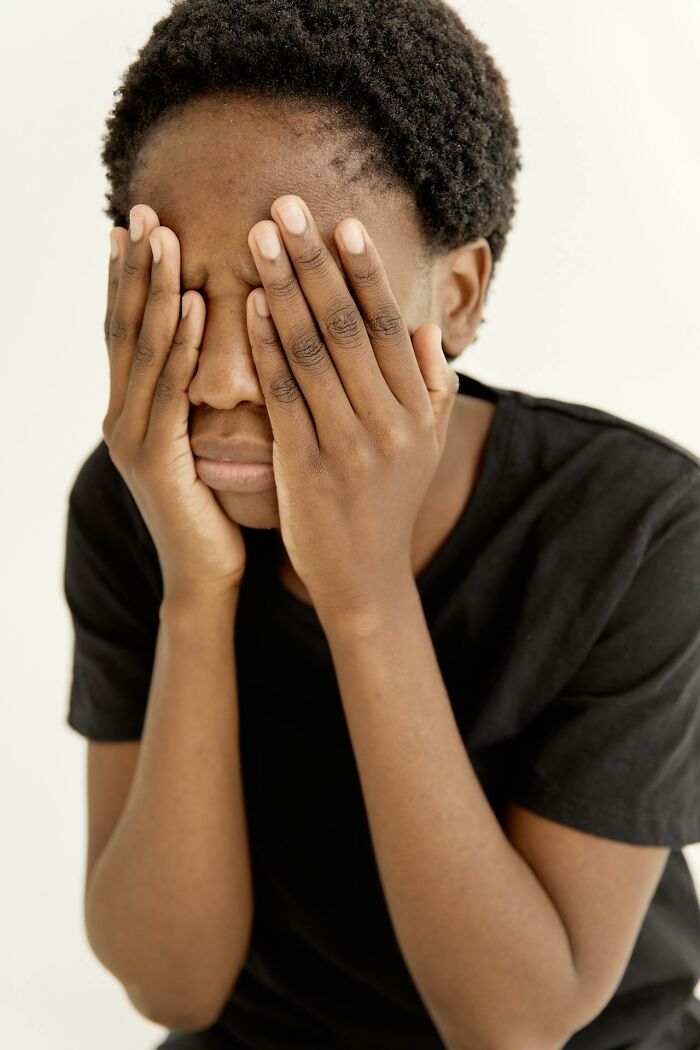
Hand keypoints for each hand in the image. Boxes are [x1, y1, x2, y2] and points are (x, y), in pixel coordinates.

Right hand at [103, 204, 246, 599]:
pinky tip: (194, 307)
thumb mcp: (201, 440)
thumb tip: (218, 346)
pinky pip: (169, 393)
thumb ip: (196, 396)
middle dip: (132, 269)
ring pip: (143, 352)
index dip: (128, 278)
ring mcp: (132, 439)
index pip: (127, 330)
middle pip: (124, 328)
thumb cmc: (214, 506)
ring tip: (164, 238)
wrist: (205, 575)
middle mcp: (122, 416)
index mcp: (134, 409)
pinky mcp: (156, 462)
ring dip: (153, 292)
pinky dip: (181, 347)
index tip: (136, 224)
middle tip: (141, 210)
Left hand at [245, 195, 459, 618]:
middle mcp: (386, 421)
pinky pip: (283, 396)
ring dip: (283, 290)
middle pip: (348, 327)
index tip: (341, 223)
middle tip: (286, 207)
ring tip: (259, 239)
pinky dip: (265, 347)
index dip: (366, 272)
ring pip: (312, 352)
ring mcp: (347, 444)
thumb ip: (431, 388)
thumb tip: (427, 332)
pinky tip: (248, 307)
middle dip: (315, 263)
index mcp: (415, 410)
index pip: (391, 327)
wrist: (364, 579)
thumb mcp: (426, 448)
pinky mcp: (306, 466)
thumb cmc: (389, 505)